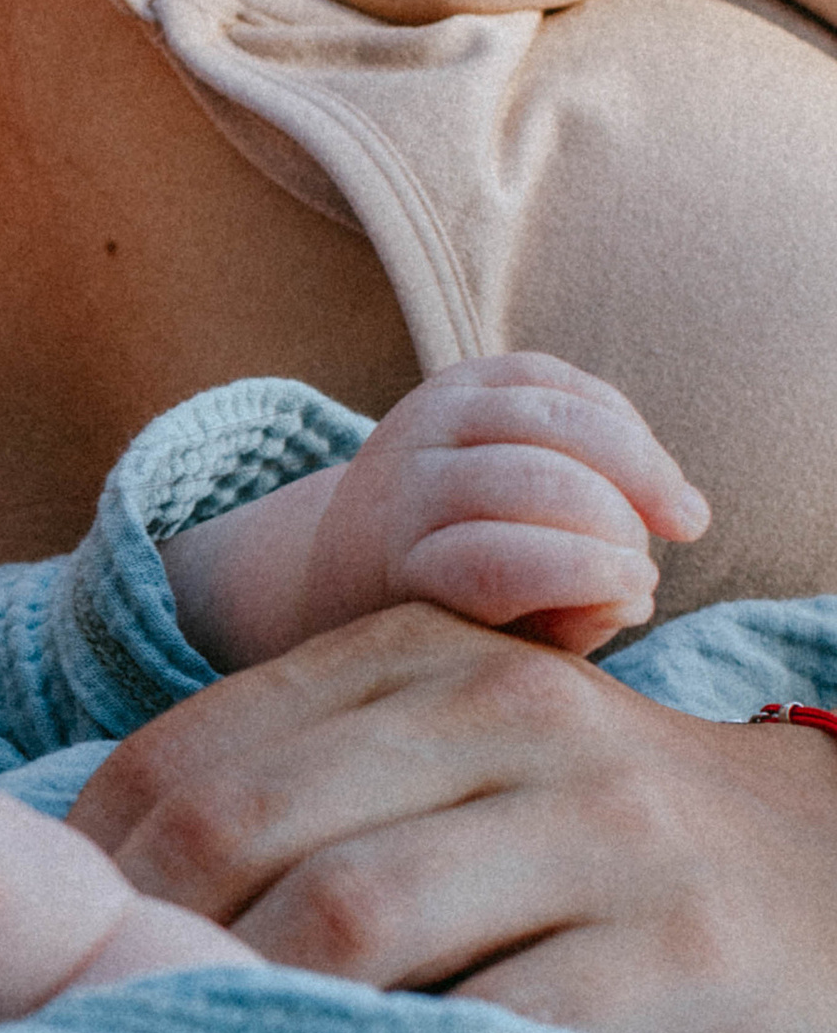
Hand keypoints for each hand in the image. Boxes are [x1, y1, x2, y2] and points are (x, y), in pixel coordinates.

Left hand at [72, 602, 836, 1032]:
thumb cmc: (587, 835)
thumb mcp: (452, 757)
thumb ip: (297, 785)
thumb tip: (69, 888)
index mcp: (417, 657)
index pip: (185, 753)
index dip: (79, 872)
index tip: (23, 968)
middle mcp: (505, 714)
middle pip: (245, 831)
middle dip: (135, 948)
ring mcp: (600, 828)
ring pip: (353, 922)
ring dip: (243, 1018)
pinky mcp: (679, 952)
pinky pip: (496, 1031)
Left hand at [162, 355, 708, 671]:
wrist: (350, 556)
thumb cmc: (445, 623)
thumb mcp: (491, 655)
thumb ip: (558, 632)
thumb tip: (632, 593)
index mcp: (397, 565)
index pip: (490, 560)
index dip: (582, 571)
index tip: (641, 591)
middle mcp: (402, 481)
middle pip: (532, 480)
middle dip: (616, 519)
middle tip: (653, 561)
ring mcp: (426, 417)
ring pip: (554, 416)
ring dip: (638, 464)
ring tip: (683, 518)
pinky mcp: (457, 377)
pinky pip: (554, 378)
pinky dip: (617, 419)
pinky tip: (650, 467)